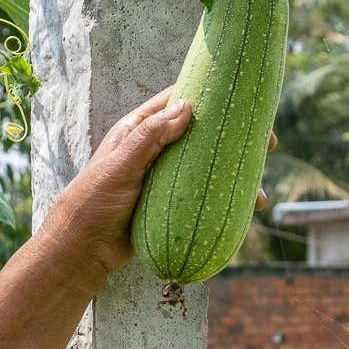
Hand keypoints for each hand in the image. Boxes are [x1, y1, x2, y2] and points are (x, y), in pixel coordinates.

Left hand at [41, 86, 277, 280]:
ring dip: (236, 176)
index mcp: (139, 131)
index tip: (243, 99)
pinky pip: (203, 197)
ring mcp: (165, 179)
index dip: (211, 97)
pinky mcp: (170, 205)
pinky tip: (246, 211)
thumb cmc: (92, 203)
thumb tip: (187, 107)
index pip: (179, 102)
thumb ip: (150, 138)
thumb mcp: (120, 167)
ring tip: (259, 193)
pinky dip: (225, 201)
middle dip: (235, 139)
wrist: (81, 251)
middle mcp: (155, 151)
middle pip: (203, 136)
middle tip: (267, 146)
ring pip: (208, 169)